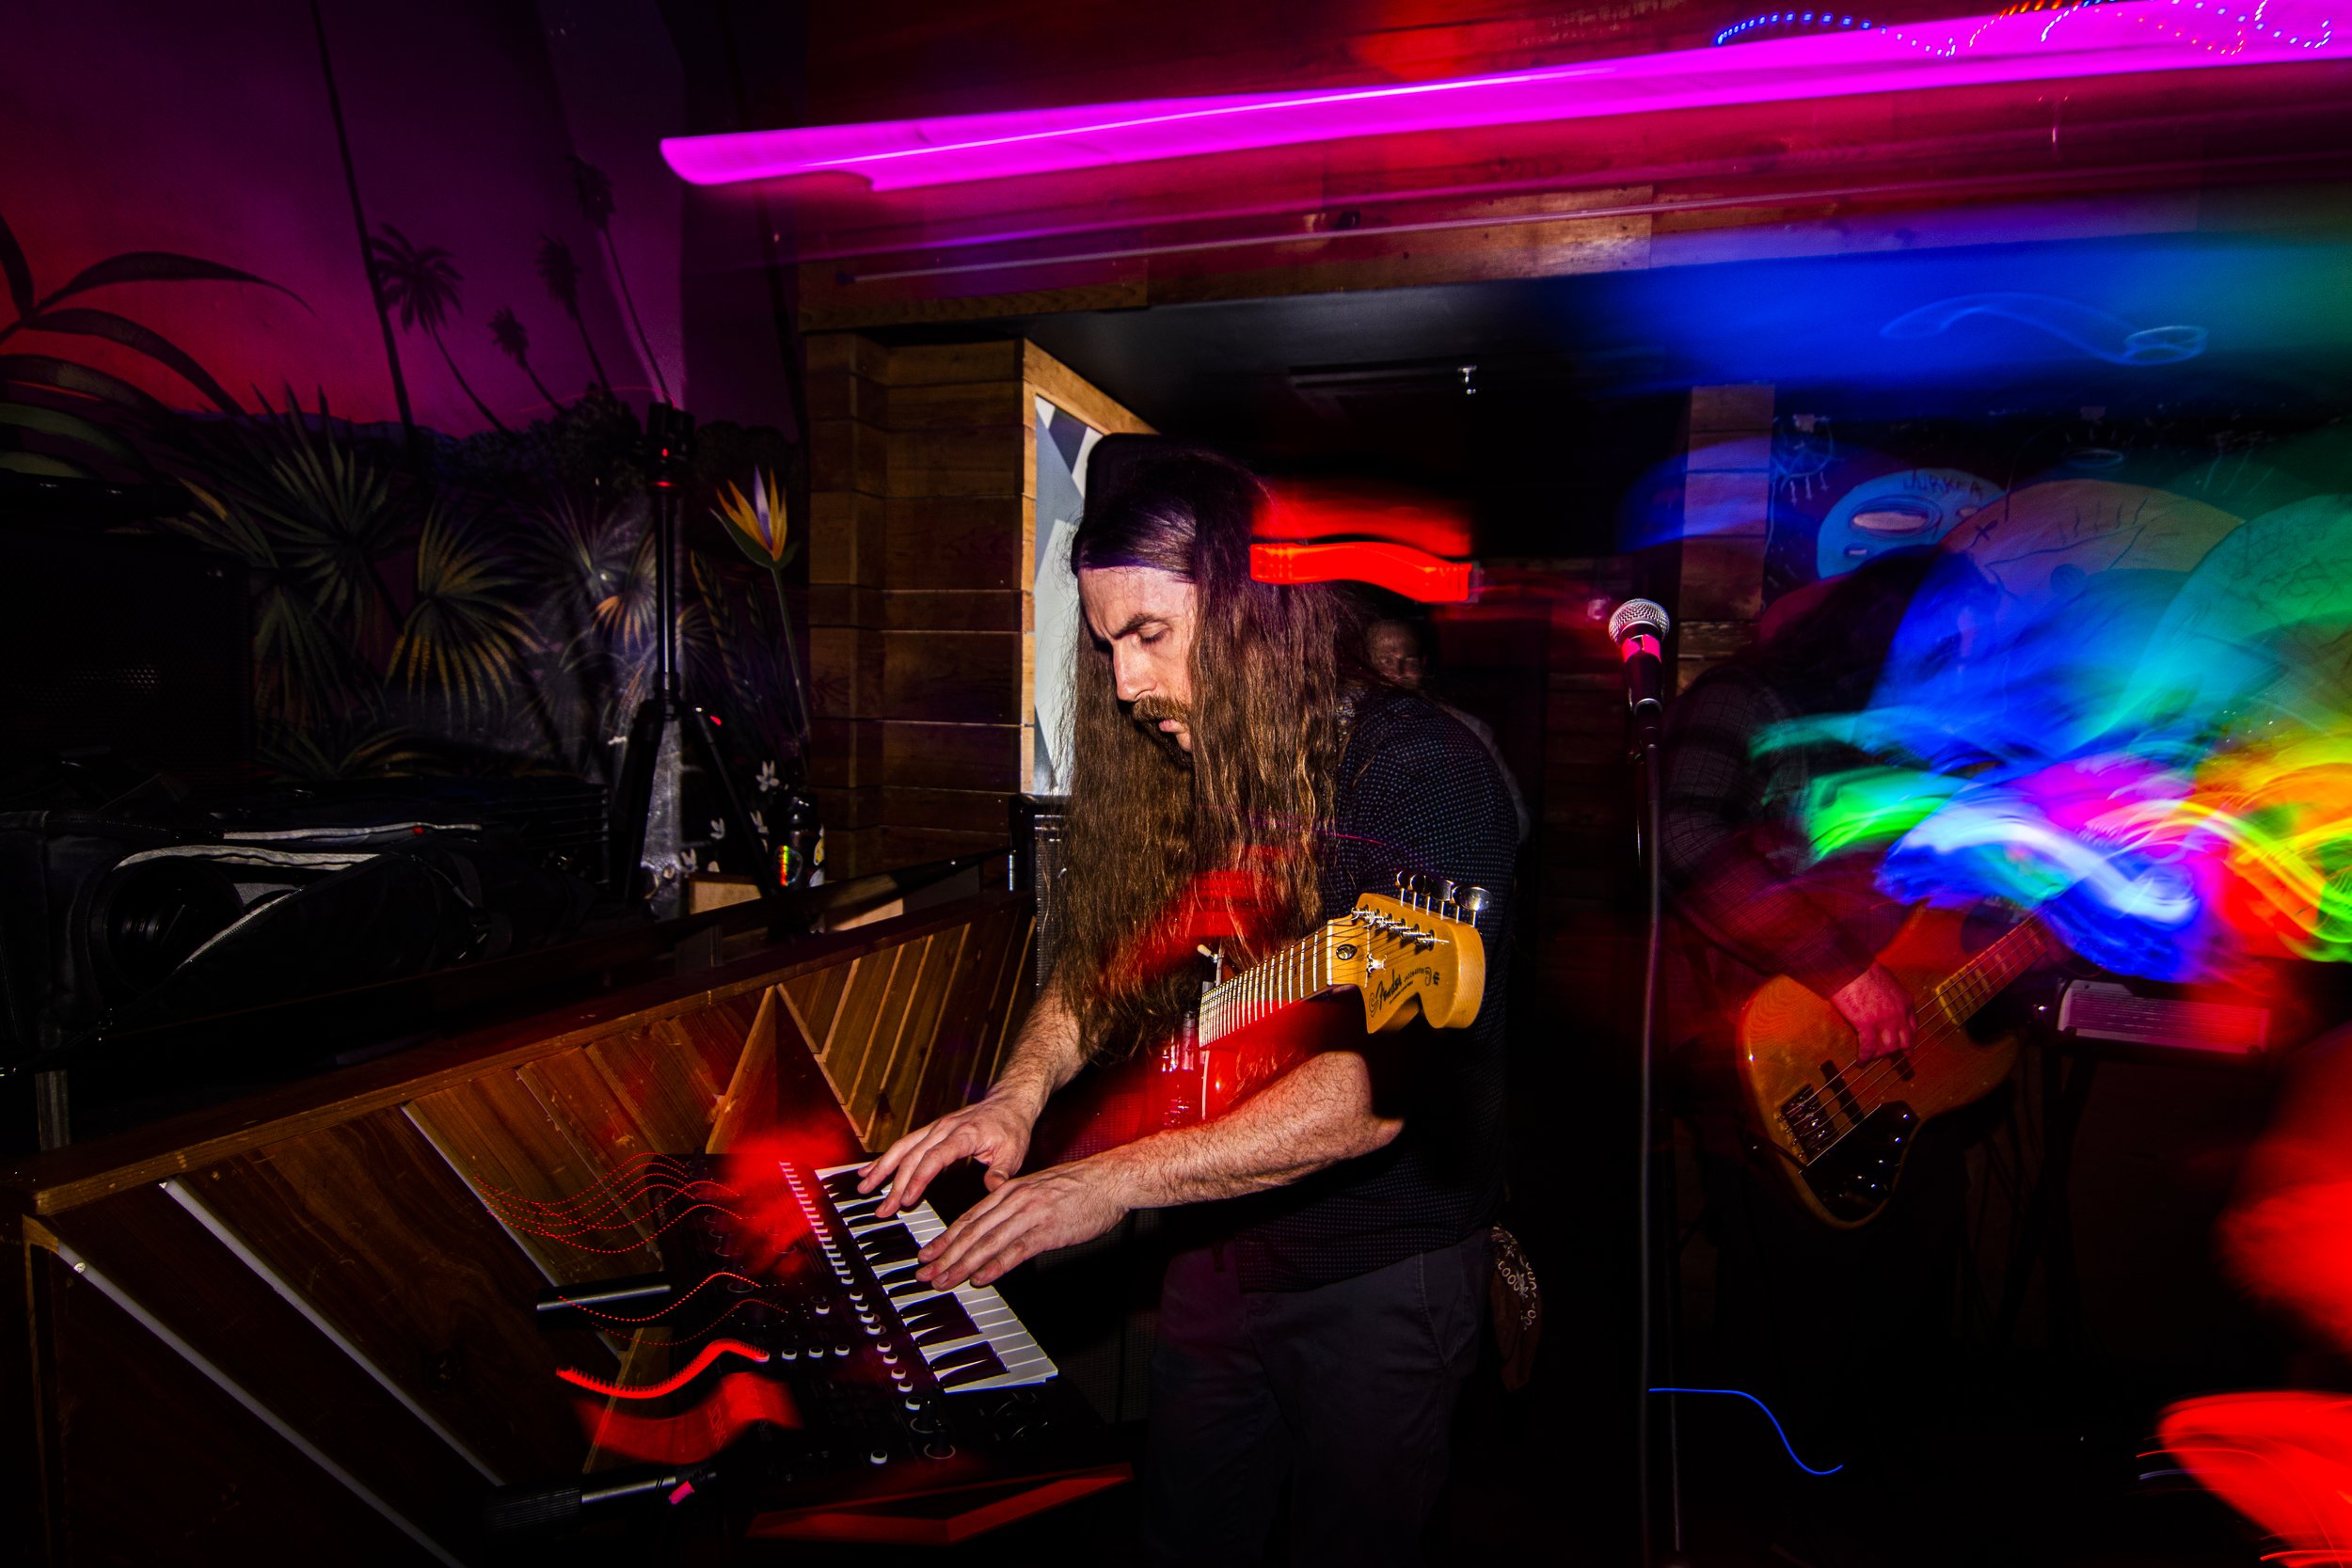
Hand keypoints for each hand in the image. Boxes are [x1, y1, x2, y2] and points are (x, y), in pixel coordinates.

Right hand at [858, 1092, 1036, 1216]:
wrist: (1009, 1102)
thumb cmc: (1011, 1127)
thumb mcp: (1013, 1152)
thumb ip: (1001, 1172)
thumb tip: (993, 1190)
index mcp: (963, 1134)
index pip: (935, 1158)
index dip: (919, 1179)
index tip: (908, 1199)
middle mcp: (944, 1129)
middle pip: (913, 1157)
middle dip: (895, 1185)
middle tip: (884, 1210)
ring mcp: (935, 1128)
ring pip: (902, 1148)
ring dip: (882, 1170)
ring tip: (864, 1189)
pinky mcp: (930, 1131)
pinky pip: (904, 1144)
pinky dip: (886, 1159)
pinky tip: (870, 1171)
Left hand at [913, 1160, 1129, 1288]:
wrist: (1110, 1178)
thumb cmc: (1080, 1186)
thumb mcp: (1039, 1190)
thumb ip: (1015, 1207)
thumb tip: (996, 1228)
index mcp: (1010, 1190)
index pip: (969, 1218)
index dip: (945, 1239)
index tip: (928, 1255)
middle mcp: (1014, 1201)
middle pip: (971, 1232)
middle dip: (944, 1256)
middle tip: (924, 1274)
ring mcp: (1030, 1215)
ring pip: (987, 1243)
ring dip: (961, 1265)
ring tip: (943, 1281)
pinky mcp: (1048, 1230)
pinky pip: (1016, 1251)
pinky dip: (995, 1266)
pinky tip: (980, 1278)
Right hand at [1831, 963, 1913, 1061]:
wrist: (1851, 967)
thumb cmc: (1865, 969)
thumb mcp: (1888, 980)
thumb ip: (1891, 995)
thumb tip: (1884, 1003)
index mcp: (1905, 1001)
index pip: (1913, 1027)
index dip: (1910, 1040)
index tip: (1907, 1047)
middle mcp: (1899, 1014)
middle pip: (1904, 1041)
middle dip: (1898, 1050)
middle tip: (1892, 1056)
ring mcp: (1884, 1021)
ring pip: (1888, 1047)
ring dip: (1880, 1054)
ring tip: (1872, 1056)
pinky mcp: (1866, 1024)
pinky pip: (1868, 1047)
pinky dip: (1865, 1057)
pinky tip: (1861, 1061)